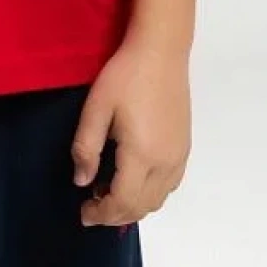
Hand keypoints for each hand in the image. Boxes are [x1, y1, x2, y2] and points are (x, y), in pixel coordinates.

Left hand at [71, 35, 191, 227]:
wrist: (161, 51)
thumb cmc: (125, 75)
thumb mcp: (96, 108)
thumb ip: (86, 148)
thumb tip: (81, 181)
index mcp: (142, 155)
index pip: (122, 202)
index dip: (101, 214)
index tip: (83, 213)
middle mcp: (166, 163)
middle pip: (142, 207)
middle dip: (115, 215)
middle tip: (91, 206)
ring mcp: (179, 156)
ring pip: (158, 200)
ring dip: (134, 205)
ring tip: (108, 191)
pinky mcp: (184, 146)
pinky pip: (170, 185)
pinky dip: (151, 194)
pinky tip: (134, 179)